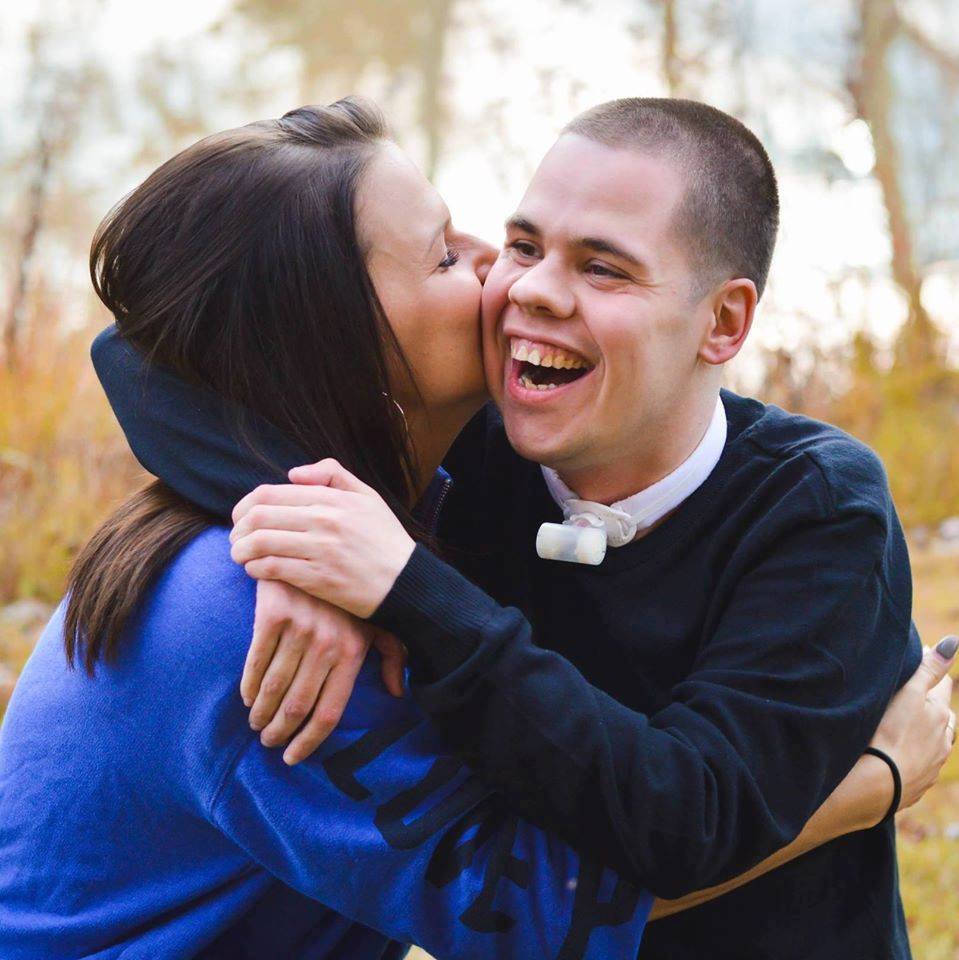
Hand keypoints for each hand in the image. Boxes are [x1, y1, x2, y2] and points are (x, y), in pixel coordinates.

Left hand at [229, 459, 416, 617]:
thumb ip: (332, 474)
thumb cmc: (384, 539)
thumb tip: (292, 474)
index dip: (245, 505)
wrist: (406, 582)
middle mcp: (324, 521)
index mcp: (332, 498)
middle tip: (236, 538)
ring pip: (261, 543)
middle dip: (237, 528)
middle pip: (259, 516)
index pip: (270, 493)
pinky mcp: (319, 579)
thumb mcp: (367, 496)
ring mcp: (320, 550)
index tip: (241, 517)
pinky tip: (256, 570)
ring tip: (239, 555)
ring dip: (241, 550)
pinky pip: (273, 569)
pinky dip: (256, 569)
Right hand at [244, 580, 406, 764]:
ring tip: (256, 722)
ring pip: (274, 688)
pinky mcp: (272, 613)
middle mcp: (328, 643)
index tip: (293, 757)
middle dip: (279, 731)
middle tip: (268, 741)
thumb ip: (392, 655)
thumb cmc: (347, 592)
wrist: (315, 546)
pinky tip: (247, 696)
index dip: (309, 741)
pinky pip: (256, 661)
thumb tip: (397, 692)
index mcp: (353, 651)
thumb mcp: (377, 621)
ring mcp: (299, 628)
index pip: (329, 712)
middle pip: (298, 706)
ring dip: (261, 712)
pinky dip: (249, 685)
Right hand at [869, 635, 956, 812]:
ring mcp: (933, 763)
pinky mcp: (920, 783)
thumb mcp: (909, 694)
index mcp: (939, 714)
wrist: (880, 783)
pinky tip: (907, 755)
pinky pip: (925, 764)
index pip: (943, 688)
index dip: (935, 673)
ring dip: (930, 732)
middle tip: (921, 695)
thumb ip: (930, 670)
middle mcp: (942, 739)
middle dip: (935, 704)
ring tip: (916, 726)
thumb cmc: (890, 733)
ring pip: (938, 742)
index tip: (925, 660)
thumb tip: (954, 642)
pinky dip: (919, 755)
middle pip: (944, 716)